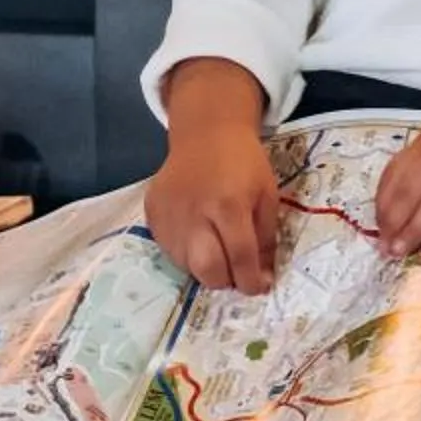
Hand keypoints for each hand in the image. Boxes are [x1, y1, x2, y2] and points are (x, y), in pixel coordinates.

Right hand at [146, 127, 280, 294]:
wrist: (205, 133)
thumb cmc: (243, 163)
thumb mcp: (267, 196)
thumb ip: (265, 239)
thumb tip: (261, 279)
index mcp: (229, 206)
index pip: (240, 257)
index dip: (251, 280)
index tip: (258, 287)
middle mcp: (195, 213)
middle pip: (207, 269)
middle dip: (224, 280)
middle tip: (234, 272)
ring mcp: (169, 214)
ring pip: (185, 265)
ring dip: (204, 267)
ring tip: (215, 247)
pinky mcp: (153, 214)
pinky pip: (168, 250)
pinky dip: (185, 253)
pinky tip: (196, 235)